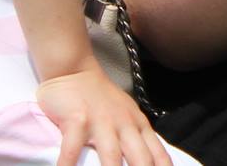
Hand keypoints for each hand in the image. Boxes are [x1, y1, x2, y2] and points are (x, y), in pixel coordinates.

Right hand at [37, 64, 170, 165]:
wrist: (75, 70)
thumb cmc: (102, 100)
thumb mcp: (128, 117)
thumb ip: (138, 140)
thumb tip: (148, 165)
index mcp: (139, 126)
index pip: (158, 155)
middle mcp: (124, 125)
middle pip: (141, 159)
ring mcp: (102, 121)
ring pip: (112, 156)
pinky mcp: (78, 119)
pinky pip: (72, 148)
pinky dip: (67, 165)